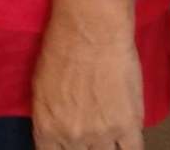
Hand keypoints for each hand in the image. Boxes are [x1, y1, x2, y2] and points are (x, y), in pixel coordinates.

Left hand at [31, 0, 142, 149]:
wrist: (90, 31)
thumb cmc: (60, 48)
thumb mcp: (40, 86)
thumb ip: (50, 115)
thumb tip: (58, 130)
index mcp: (47, 126)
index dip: (60, 149)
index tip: (66, 144)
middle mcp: (73, 136)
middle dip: (82, 147)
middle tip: (88, 132)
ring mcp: (102, 134)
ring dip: (104, 147)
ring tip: (105, 133)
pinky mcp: (129, 126)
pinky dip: (128, 148)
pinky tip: (125, 141)